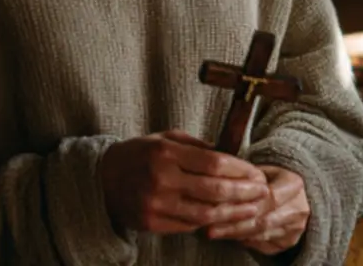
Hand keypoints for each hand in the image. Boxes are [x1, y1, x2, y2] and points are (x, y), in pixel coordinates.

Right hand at [99, 130, 269, 234]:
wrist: (101, 180)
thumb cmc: (139, 154)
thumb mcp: (165, 138)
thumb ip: (197, 146)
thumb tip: (232, 156)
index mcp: (166, 152)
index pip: (214, 162)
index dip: (240, 169)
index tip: (256, 173)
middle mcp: (161, 178)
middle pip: (215, 189)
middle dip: (244, 192)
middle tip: (262, 193)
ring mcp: (156, 203)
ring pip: (206, 212)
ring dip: (234, 212)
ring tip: (252, 210)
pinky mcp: (151, 223)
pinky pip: (190, 225)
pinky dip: (211, 222)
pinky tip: (226, 218)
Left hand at [205, 164, 308, 254]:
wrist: (292, 195)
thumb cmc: (269, 179)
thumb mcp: (261, 169)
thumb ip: (246, 176)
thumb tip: (218, 185)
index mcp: (294, 184)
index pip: (268, 197)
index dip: (243, 204)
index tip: (218, 208)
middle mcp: (299, 208)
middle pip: (263, 221)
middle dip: (234, 225)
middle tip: (209, 228)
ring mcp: (295, 228)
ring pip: (261, 235)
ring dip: (235, 235)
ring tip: (213, 232)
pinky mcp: (289, 242)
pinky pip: (263, 246)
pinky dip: (244, 242)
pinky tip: (228, 236)